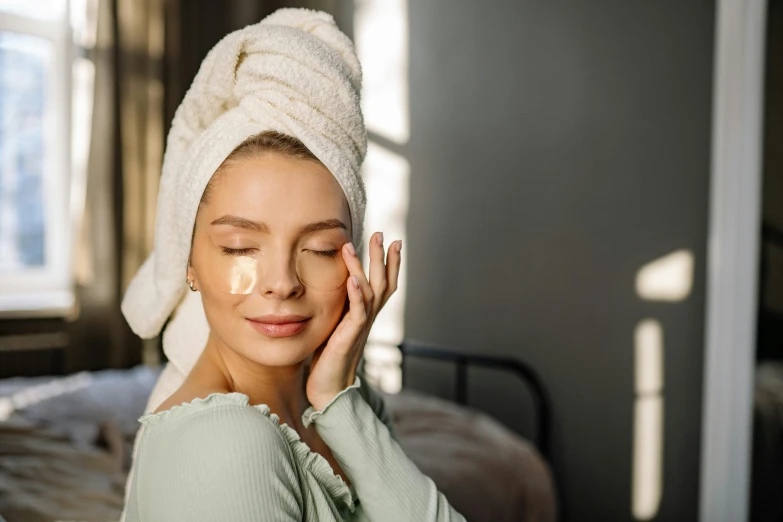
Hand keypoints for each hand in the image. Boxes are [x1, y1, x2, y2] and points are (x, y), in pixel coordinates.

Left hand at [306, 232, 401, 410]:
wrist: (328, 387)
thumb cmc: (328, 357)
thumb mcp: (335, 324)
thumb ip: (340, 306)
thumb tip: (333, 285)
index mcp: (366, 314)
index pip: (383, 284)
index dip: (390, 264)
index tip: (391, 241)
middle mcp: (368, 318)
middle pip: (382, 282)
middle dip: (382, 258)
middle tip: (381, 235)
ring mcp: (361, 326)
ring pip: (370, 292)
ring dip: (364, 268)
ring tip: (356, 247)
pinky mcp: (350, 336)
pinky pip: (357, 312)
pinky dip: (356, 295)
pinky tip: (351, 279)